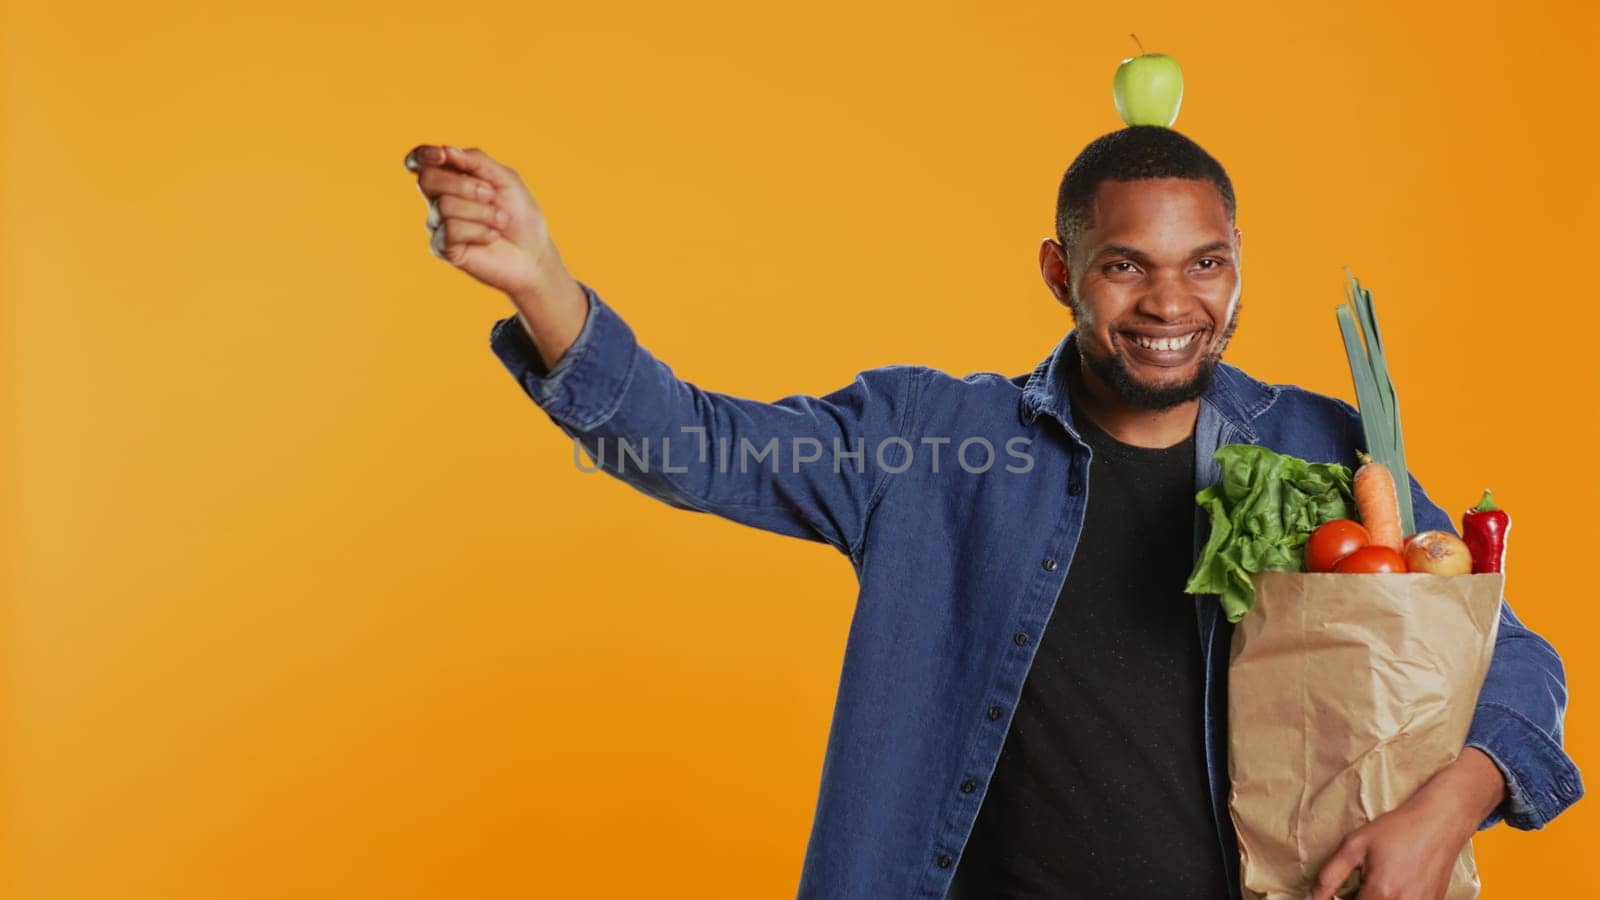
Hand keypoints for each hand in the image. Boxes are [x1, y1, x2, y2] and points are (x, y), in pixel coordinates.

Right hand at [402, 144, 565, 298]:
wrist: (534, 253)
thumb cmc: (520, 214)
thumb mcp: (505, 178)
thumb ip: (477, 161)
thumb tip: (446, 150)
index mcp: (450, 178)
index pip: (418, 162)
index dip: (422, 155)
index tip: (442, 155)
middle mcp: (438, 200)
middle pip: (427, 179)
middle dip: (464, 184)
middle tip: (491, 195)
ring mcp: (438, 225)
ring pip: (444, 206)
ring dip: (482, 212)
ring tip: (500, 220)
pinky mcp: (442, 248)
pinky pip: (451, 230)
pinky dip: (480, 231)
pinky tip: (491, 237)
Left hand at [1310, 748, 1504, 899]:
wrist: (1439, 823)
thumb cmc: (1397, 830)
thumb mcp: (1353, 846)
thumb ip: (1329, 877)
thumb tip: (1314, 899)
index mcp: (1381, 893)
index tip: (1340, 895)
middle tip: (1358, 886)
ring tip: (1375, 884)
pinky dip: (1394, 899)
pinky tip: (1392, 885)